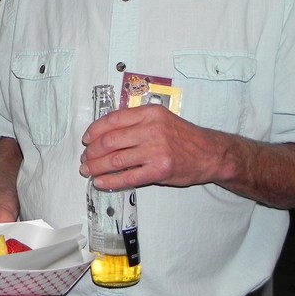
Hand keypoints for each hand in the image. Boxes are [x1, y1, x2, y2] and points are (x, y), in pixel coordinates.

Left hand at [80, 103, 223, 190]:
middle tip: (85, 158)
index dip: (94, 130)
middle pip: (110, 141)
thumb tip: (105, 133)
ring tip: (88, 170)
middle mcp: (152, 129)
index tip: (86, 139)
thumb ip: (136, 122)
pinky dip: (110, 181)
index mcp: (149, 113)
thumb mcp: (161, 118)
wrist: (209, 153)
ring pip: (115, 160)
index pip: (113, 120)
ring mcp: (155, 150)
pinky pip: (127, 177)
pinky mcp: (159, 170)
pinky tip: (100, 182)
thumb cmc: (183, 137)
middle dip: (92, 151)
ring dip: (97, 167)